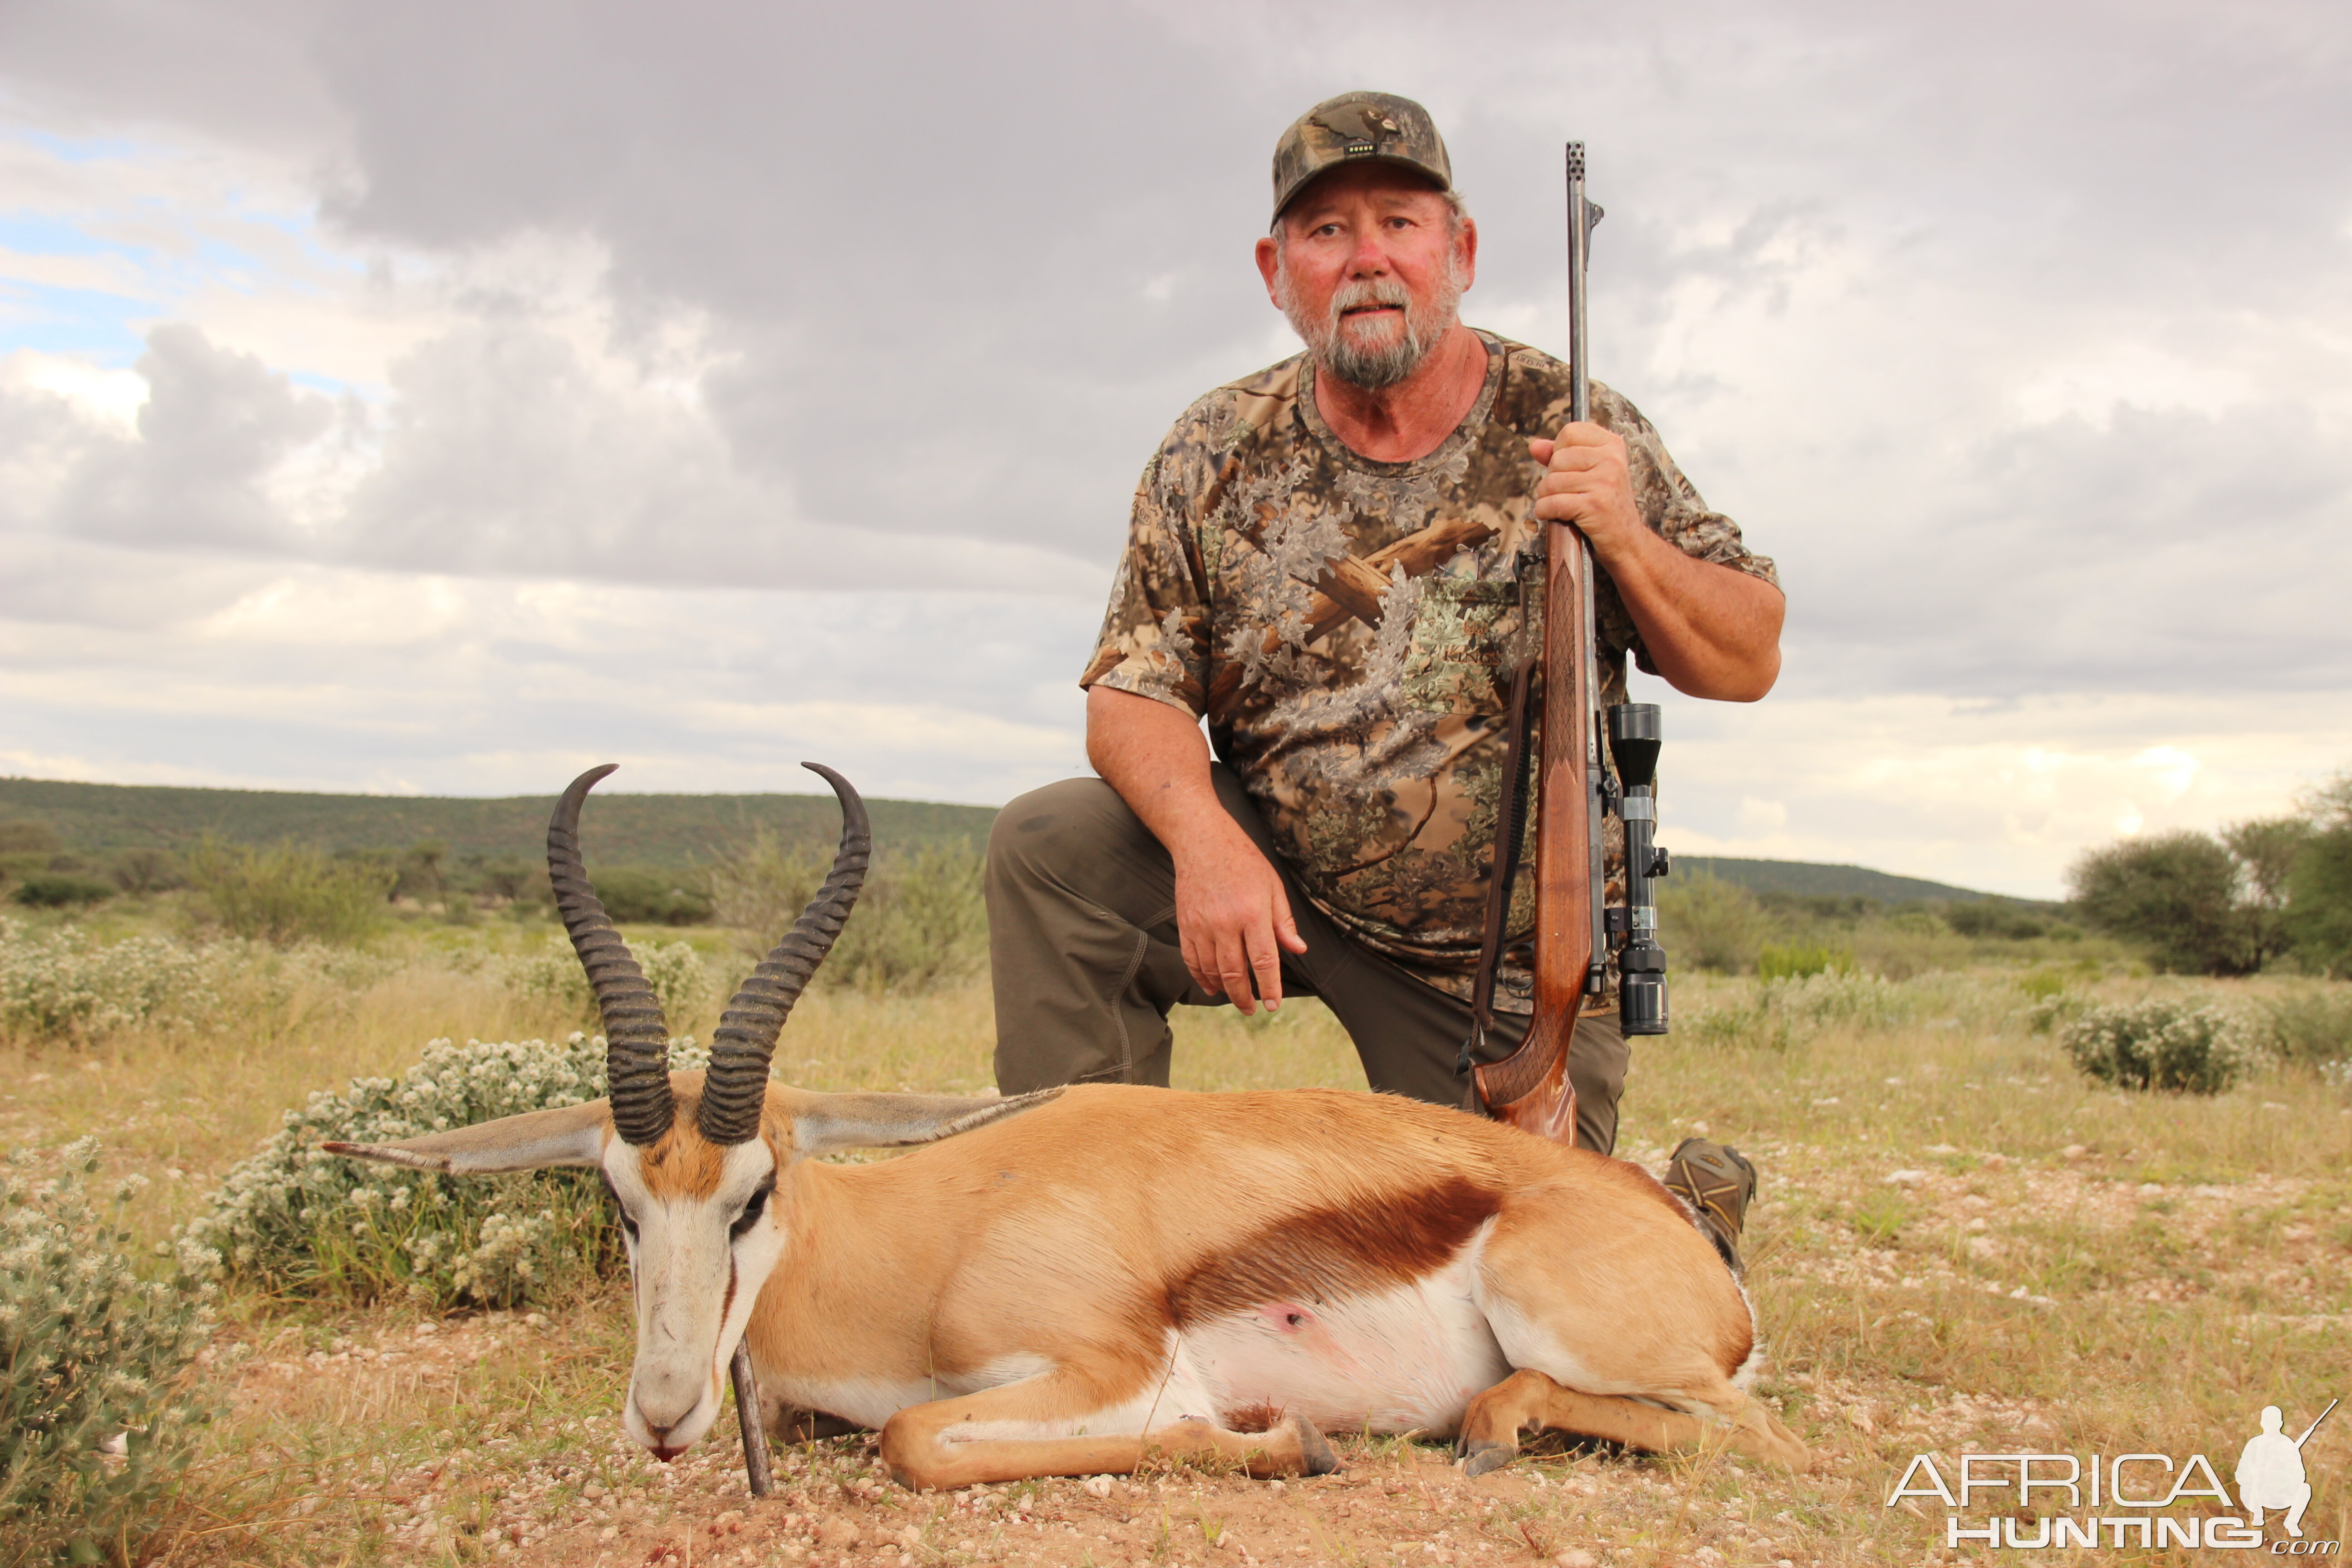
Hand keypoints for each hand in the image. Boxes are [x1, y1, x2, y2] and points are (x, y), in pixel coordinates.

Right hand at [1171, 821, 1306, 1014]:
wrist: (1202, 841)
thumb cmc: (1244, 861)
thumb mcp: (1273, 886)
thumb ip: (1283, 921)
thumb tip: (1298, 949)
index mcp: (1253, 913)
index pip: (1264, 961)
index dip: (1270, 987)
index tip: (1274, 1004)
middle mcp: (1225, 923)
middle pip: (1235, 973)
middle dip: (1245, 998)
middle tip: (1253, 1009)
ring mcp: (1202, 925)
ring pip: (1212, 971)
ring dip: (1225, 991)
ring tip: (1237, 999)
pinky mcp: (1185, 925)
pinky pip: (1191, 960)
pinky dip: (1201, 978)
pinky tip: (1211, 987)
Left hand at [1528, 422, 1640, 553]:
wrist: (1626, 541)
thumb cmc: (1605, 506)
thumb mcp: (1590, 473)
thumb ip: (1561, 455)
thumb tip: (1535, 445)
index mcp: (1612, 445)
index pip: (1570, 432)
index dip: (1560, 450)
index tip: (1569, 468)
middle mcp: (1611, 459)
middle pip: (1557, 457)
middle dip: (1553, 477)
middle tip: (1567, 492)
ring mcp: (1604, 481)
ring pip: (1552, 481)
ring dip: (1546, 496)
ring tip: (1560, 505)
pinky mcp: (1594, 505)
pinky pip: (1552, 502)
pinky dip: (1544, 511)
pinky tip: (1551, 515)